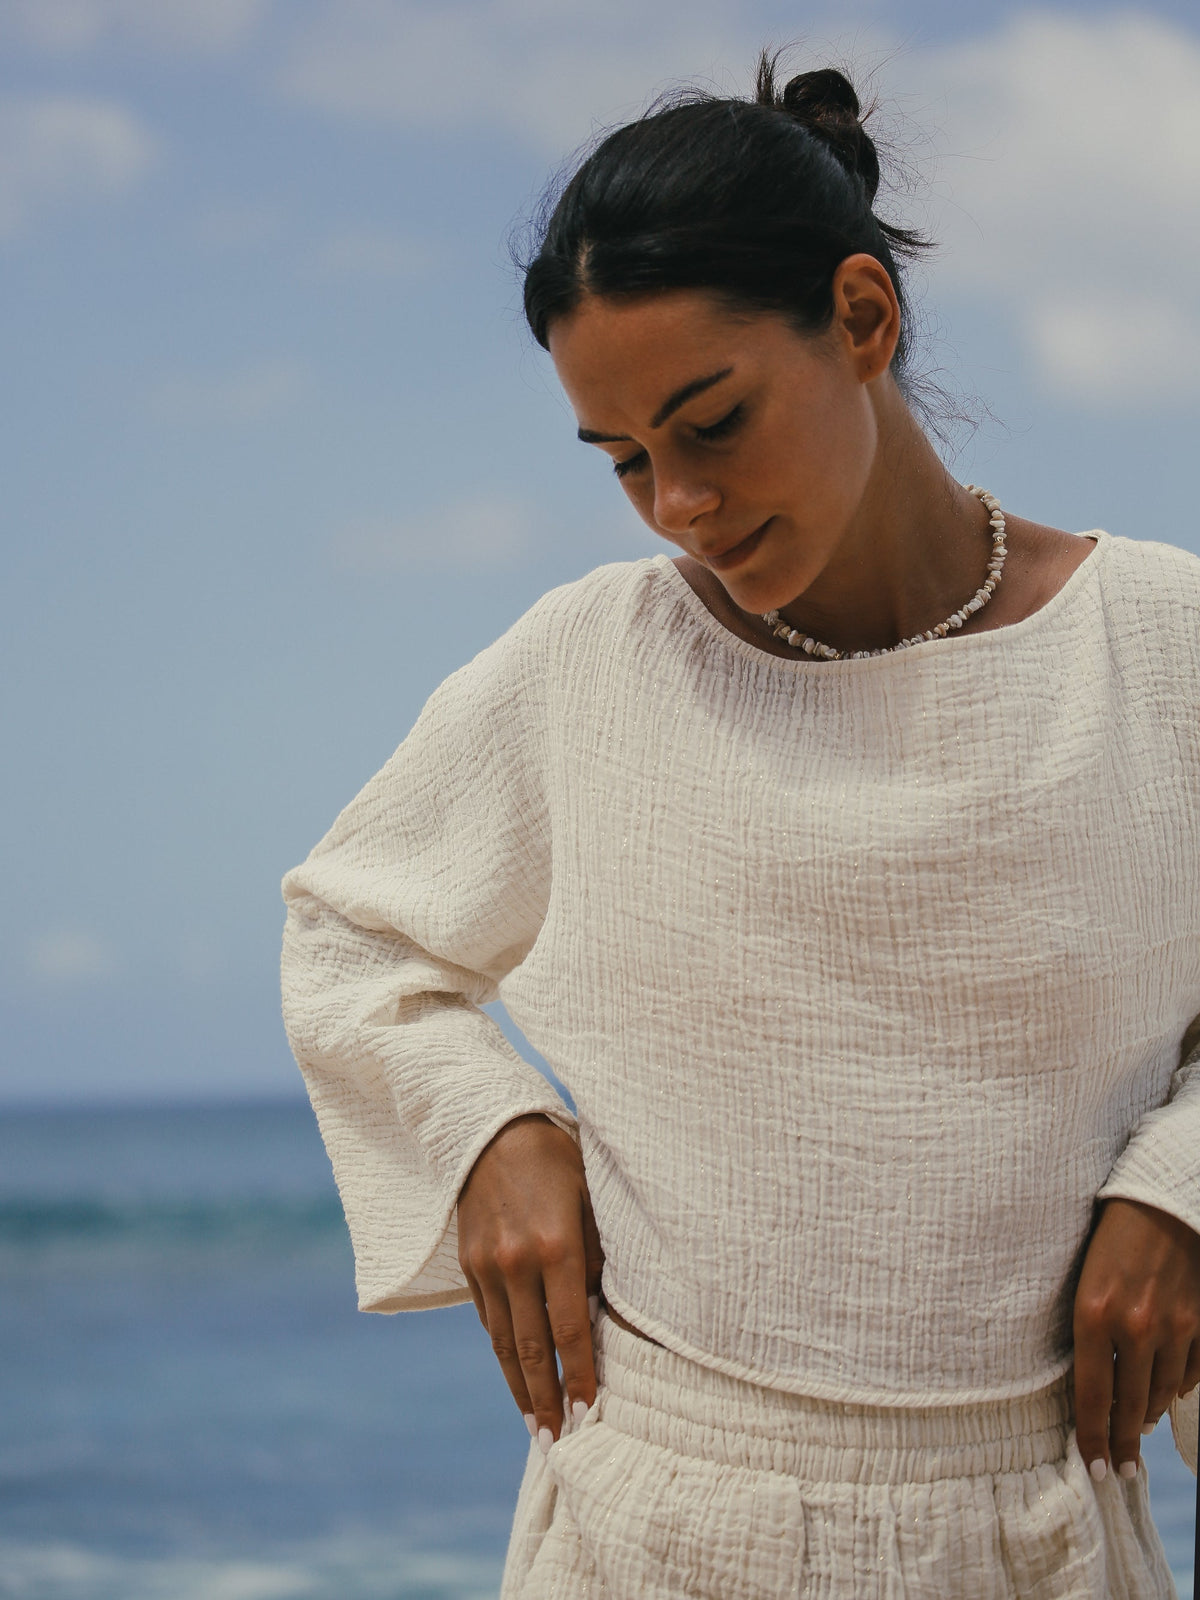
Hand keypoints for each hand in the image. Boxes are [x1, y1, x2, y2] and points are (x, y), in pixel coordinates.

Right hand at [457, 1114, 604, 1449]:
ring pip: (505, 1345)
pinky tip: (518, 1376)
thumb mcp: (592, 1198)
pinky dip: (504, 1353)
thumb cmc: (558, 1160)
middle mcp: (516, 1263)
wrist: (492, 1130)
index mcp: (556, 1246)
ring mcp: (487, 1267)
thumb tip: (604, 1312)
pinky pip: (489, 1321)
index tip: (592, 1413)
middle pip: (533, 1351)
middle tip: (561, 1442)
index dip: (582, 1377)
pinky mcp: (468, 1266)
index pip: (571, 1331)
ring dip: (521, 1391)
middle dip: (548, 1401)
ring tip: (538, 1426)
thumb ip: (598, 1256)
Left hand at [1073, 1197, 1199, 1480]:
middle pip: (1130, 1407)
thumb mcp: (1082, 1282)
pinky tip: (1166, 1393)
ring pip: (1162, 1394)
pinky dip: (1178, 1388)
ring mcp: (1175, 1327)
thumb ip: (1087, 1332)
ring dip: (1148, 1416)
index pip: (1092, 1397)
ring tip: (1137, 1431)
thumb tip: (1093, 1388)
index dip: (1093, 1440)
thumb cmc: (1107, 1236)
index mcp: (1093, 1315)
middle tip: (1119, 1470)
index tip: (1095, 1470)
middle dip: (1123, 1444)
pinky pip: (1192, 1373)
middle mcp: (1136, 1328)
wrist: (1160, 1199)